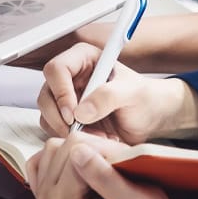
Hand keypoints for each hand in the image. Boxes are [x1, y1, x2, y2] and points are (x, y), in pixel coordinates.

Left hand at [26, 133, 197, 198]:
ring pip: (54, 146)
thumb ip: (104, 177)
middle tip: (113, 168)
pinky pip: (47, 154)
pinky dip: (66, 153)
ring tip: (101, 168)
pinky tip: (84, 165)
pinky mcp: (45, 185)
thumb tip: (78, 152)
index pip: (75, 149)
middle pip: (61, 146)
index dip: (104, 150)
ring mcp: (44, 193)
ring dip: (80, 150)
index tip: (120, 165)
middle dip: (91, 149)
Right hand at [37, 43, 187, 140]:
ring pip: (46, 113)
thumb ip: (108, 97)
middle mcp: (71, 77)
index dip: (61, 92)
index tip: (73, 113)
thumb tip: (80, 112)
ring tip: (94, 136)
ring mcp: (66, 98)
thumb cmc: (146, 98)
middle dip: (59, 116)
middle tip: (77, 130)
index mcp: (84, 59)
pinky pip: (53, 128)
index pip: (56, 69)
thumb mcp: (133, 93)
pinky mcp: (66, 118)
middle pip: (46, 94)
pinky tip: (92, 139)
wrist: (152, 119)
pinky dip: (68, 138)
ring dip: (65, 129)